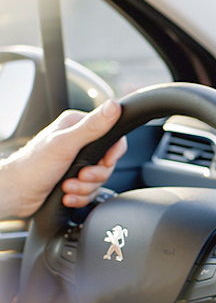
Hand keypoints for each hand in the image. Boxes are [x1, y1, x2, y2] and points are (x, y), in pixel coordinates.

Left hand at [0, 100, 126, 218]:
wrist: (14, 194)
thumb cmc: (31, 167)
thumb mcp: (65, 143)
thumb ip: (92, 126)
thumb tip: (114, 106)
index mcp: (77, 126)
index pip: (112, 135)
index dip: (113, 153)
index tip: (105, 162)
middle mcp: (78, 143)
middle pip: (108, 161)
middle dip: (95, 175)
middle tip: (80, 176)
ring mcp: (76, 162)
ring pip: (100, 178)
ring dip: (85, 187)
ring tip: (68, 187)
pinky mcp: (74, 179)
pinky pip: (91, 190)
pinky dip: (80, 196)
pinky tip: (67, 195)